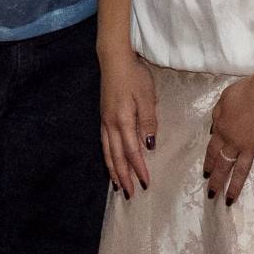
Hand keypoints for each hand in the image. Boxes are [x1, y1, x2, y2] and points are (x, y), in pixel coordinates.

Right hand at [99, 47, 160, 195]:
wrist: (114, 59)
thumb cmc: (134, 75)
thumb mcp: (146, 96)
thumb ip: (148, 121)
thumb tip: (149, 145)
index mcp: (123, 121)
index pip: (132, 151)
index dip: (139, 168)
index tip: (146, 183)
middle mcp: (110, 125)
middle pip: (117, 157)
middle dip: (124, 176)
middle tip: (130, 194)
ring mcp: (105, 121)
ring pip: (108, 152)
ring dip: (113, 170)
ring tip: (118, 185)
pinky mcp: (103, 117)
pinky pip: (104, 143)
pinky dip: (107, 157)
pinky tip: (111, 161)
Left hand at [205, 67, 253, 204]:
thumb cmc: (247, 90)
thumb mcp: (224, 98)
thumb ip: (217, 114)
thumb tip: (214, 127)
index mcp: (222, 129)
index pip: (212, 151)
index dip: (209, 163)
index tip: (206, 174)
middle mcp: (233, 143)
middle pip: (223, 165)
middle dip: (217, 181)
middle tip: (212, 194)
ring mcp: (250, 148)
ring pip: (240, 172)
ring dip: (234, 188)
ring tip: (229, 201)